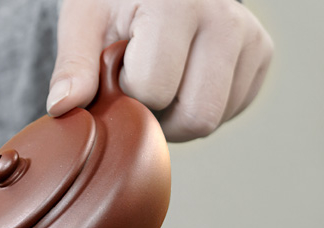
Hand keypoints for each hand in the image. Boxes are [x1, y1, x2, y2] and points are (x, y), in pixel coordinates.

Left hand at [46, 0, 272, 141]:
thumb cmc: (113, 1)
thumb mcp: (83, 20)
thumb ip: (72, 65)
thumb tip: (63, 106)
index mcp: (177, 3)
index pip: (154, 90)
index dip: (127, 95)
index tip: (118, 72)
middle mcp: (225, 14)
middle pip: (196, 116)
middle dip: (159, 117)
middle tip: (138, 88)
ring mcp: (250, 34)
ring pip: (214, 119)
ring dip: (177, 117)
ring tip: (160, 81)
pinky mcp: (261, 52)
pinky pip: (230, 109)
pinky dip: (199, 106)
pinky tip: (182, 79)